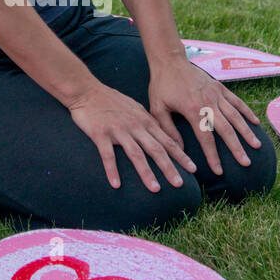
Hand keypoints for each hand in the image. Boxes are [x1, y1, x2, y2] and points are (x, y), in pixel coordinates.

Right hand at [67, 82, 197, 190]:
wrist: (86, 90)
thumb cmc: (110, 100)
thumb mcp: (135, 108)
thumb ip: (147, 123)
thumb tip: (161, 135)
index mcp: (145, 121)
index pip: (167, 141)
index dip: (181, 156)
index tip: (193, 170)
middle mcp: (135, 126)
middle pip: (156, 149)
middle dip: (169, 168)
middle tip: (179, 184)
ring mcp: (118, 130)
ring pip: (135, 154)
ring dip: (146, 172)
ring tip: (155, 189)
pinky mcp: (100, 134)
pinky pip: (108, 155)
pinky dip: (112, 170)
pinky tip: (116, 185)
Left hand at [148, 57, 261, 177]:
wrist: (170, 60)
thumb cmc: (161, 85)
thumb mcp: (157, 108)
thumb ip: (168, 130)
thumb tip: (178, 151)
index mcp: (192, 109)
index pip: (205, 137)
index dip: (213, 155)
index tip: (219, 170)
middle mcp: (208, 102)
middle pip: (226, 129)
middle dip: (237, 148)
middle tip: (246, 163)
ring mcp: (216, 94)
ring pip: (235, 116)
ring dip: (247, 132)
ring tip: (256, 146)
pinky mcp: (220, 87)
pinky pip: (236, 101)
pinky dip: (246, 112)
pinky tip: (255, 123)